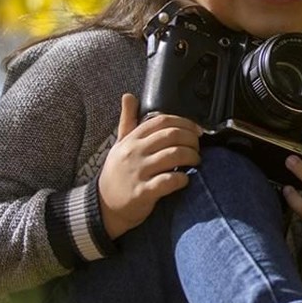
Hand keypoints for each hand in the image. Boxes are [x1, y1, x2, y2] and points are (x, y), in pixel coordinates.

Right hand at [97, 94, 201, 238]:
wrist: (103, 207)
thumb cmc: (116, 173)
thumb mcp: (119, 144)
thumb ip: (127, 120)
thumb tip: (128, 96)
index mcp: (131, 139)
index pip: (162, 121)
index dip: (184, 122)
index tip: (196, 130)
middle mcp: (134, 153)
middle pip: (171, 135)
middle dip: (191, 139)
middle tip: (198, 146)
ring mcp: (138, 172)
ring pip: (173, 155)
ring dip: (191, 156)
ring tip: (196, 161)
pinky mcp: (142, 193)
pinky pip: (168, 181)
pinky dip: (182, 179)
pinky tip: (185, 179)